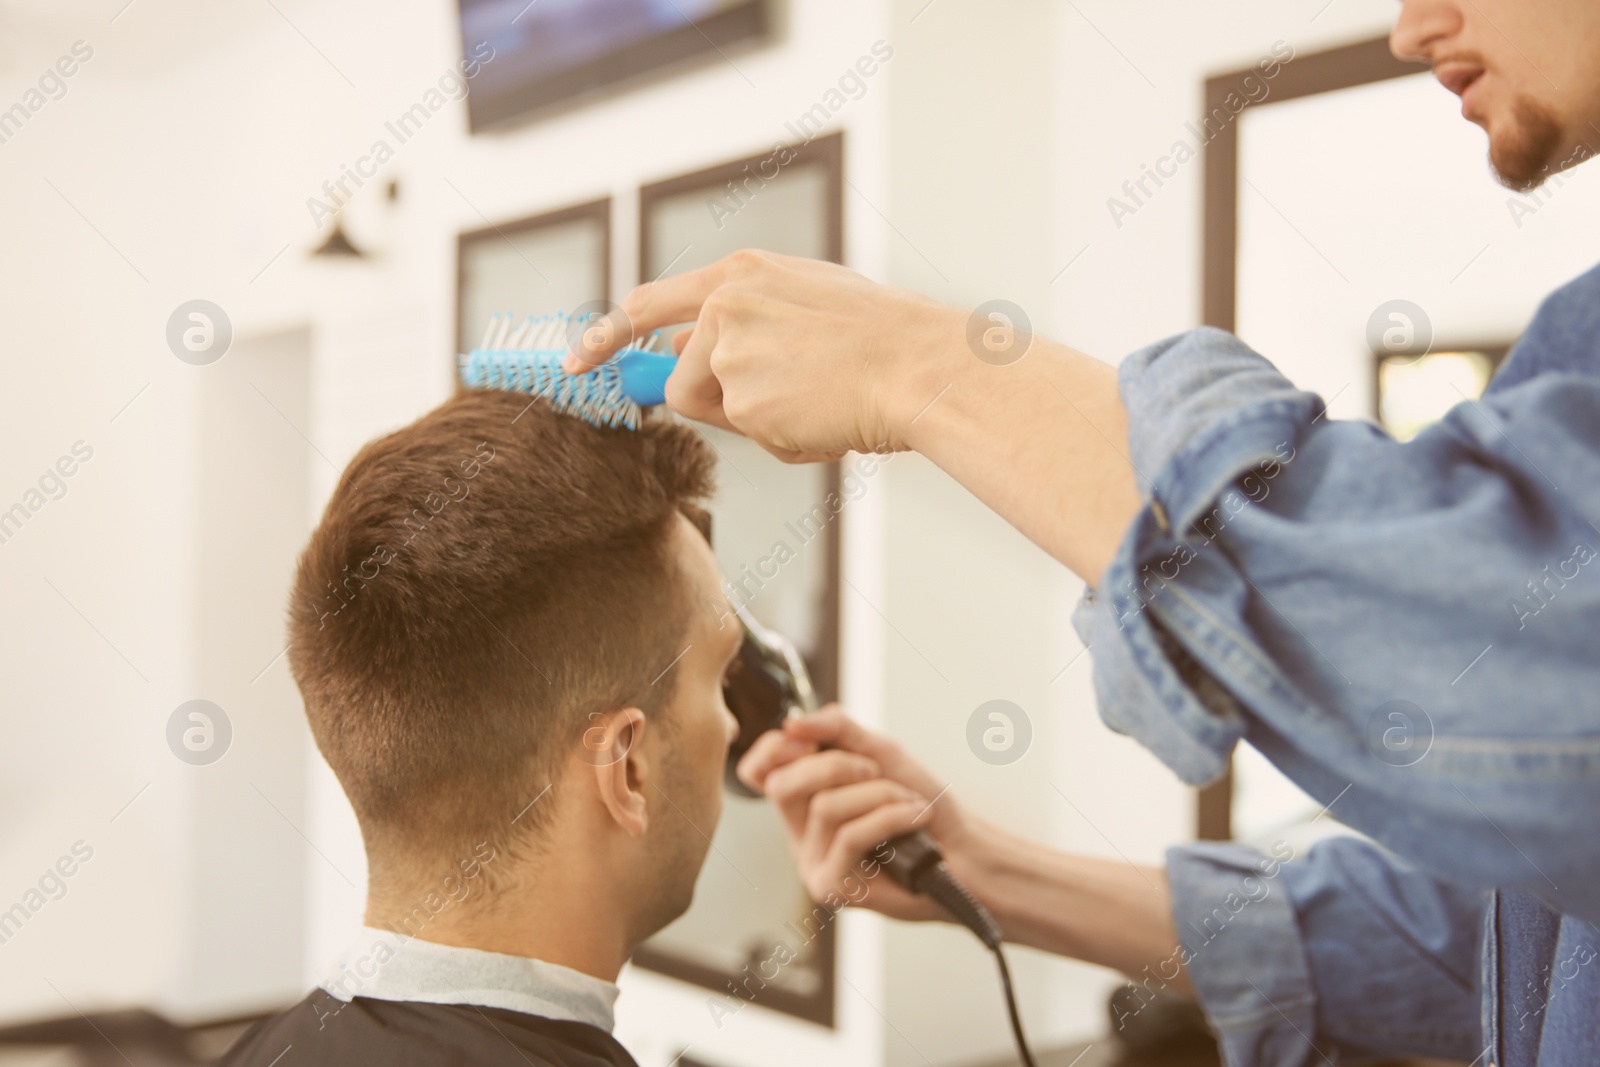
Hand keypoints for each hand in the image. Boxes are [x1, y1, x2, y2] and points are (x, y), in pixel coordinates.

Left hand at [562, 251, 963, 462]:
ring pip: (717, 412)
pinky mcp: (741, 398)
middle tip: (780, 402)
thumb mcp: (804, 301)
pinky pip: (749, 437)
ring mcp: (729, 352)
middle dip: (717, 402)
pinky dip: (783, 439)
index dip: (608, 336)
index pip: (650, 303)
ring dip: (759, 420)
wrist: (915, 364)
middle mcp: (724, 306)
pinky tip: (823, 416)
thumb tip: (683, 349)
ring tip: (816, 400)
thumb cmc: (878, 338)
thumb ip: (742, 319)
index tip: (577, 361)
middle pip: (680, 378)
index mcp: (741, 274)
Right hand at [736, 705, 985, 923]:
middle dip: (835, 765)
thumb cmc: (922, 803)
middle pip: (784, 785)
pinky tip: (913, 817)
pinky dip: (890, 816)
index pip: (757, 773)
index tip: (807, 741)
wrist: (961, 850)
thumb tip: (791, 723)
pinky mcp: (833, 888)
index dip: (773, 750)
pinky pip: (850, 836)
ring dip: (878, 794)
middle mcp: (799, 832)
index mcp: (803, 799)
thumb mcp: (880, 752)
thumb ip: (837, 730)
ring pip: (825, 808)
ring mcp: (813, 862)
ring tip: (907, 802)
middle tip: (874, 770)